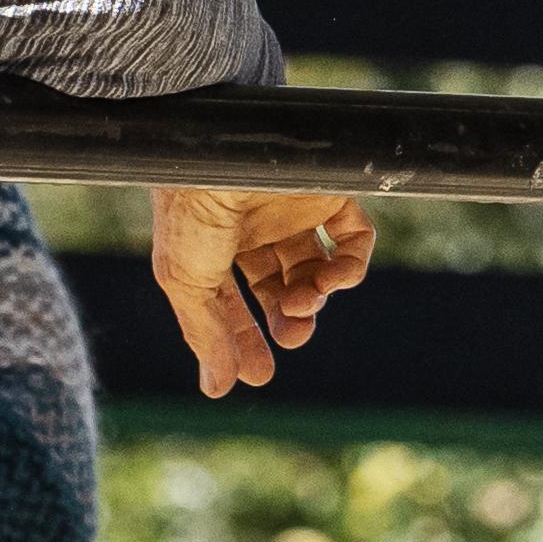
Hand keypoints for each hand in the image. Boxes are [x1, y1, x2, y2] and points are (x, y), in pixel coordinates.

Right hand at [147, 186, 373, 394]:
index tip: (258, 374)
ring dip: (316, 298)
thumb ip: (206, 334)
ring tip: (302, 303)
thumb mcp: (188, 281)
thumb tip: (217, 389)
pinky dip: (350, 268)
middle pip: (283, 287)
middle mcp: (257, 226)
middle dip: (290, 320)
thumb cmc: (192, 212)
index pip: (236, 298)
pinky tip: (331, 280)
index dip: (246, 335)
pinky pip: (354, 239)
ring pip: (319, 269)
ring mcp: (295, 210)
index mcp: (216, 243)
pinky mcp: (330, 194)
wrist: (220, 152)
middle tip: (291, 336)